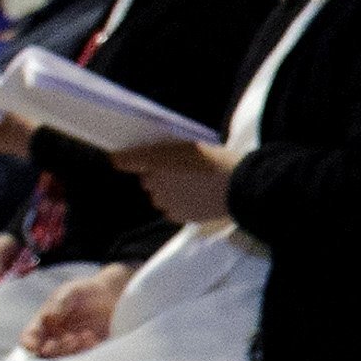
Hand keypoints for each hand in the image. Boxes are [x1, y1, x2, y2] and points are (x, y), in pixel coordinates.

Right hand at [20, 267, 121, 360]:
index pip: (29, 337)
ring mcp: (71, 345)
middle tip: (69, 338)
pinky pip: (84, 357)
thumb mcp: (70, 291)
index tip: (35, 346)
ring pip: (63, 358)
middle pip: (45, 353)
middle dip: (54, 350)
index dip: (28, 344)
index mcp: (43, 324)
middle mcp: (54, 337)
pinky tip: (91, 336)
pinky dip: (86, 349)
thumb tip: (48, 317)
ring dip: (70, 351)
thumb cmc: (83, 291)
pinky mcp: (89, 349)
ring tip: (82, 335)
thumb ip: (59, 302)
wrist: (110, 295)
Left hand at [115, 135, 234, 225]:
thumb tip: (153, 158)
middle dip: (157, 174)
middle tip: (180, 170)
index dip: (122, 159)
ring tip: (192, 186)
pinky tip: (196, 197)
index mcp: (157, 159)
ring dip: (167, 191)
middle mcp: (155, 181)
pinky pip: (170, 209)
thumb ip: (168, 152)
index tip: (118, 158)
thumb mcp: (192, 145)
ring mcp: (165, 201)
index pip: (124, 161)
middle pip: (146, 179)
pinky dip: (178, 204)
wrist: (241, 187)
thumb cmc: (219, 160)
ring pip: (158, 195)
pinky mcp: (176, 215)